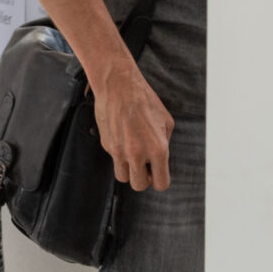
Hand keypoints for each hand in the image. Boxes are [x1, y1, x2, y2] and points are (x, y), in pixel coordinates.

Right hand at [92, 62, 175, 191]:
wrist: (118, 86)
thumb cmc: (144, 100)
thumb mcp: (166, 122)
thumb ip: (164, 144)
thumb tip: (158, 159)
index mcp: (158, 149)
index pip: (161, 183)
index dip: (160, 180)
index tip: (157, 174)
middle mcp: (137, 153)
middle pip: (139, 185)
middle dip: (143, 178)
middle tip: (145, 166)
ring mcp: (118, 150)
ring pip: (122, 177)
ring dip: (128, 170)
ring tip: (132, 156)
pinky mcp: (106, 144)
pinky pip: (114, 158)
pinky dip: (119, 153)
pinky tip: (123, 136)